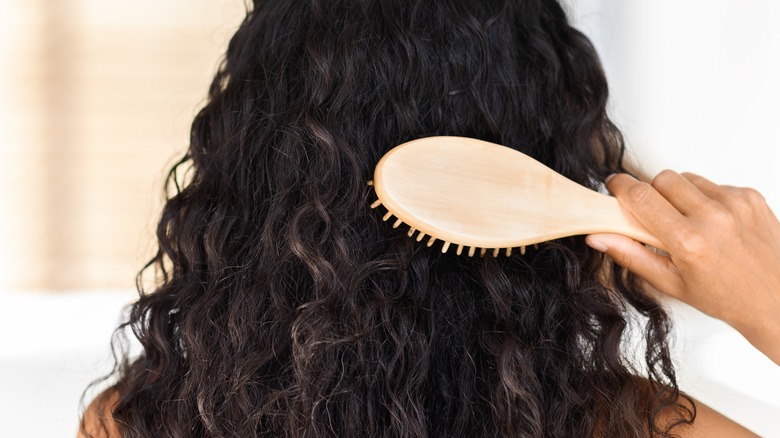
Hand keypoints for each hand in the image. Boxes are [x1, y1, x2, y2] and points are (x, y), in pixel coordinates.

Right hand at [586, 171, 779, 364]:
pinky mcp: (750, 197)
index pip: (642, 196)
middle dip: (651, 192)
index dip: (621, 187)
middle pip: (662, 179)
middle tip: (653, 215)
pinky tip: (712, 223)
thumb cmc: (725, 296)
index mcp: (688, 242)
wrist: (776, 300)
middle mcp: (713, 217)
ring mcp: (735, 204)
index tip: (614, 185)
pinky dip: (705, 198)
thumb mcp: (670, 283)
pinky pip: (713, 184)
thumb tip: (597, 237)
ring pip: (687, 178)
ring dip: (678, 194)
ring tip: (686, 221)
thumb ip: (630, 255)